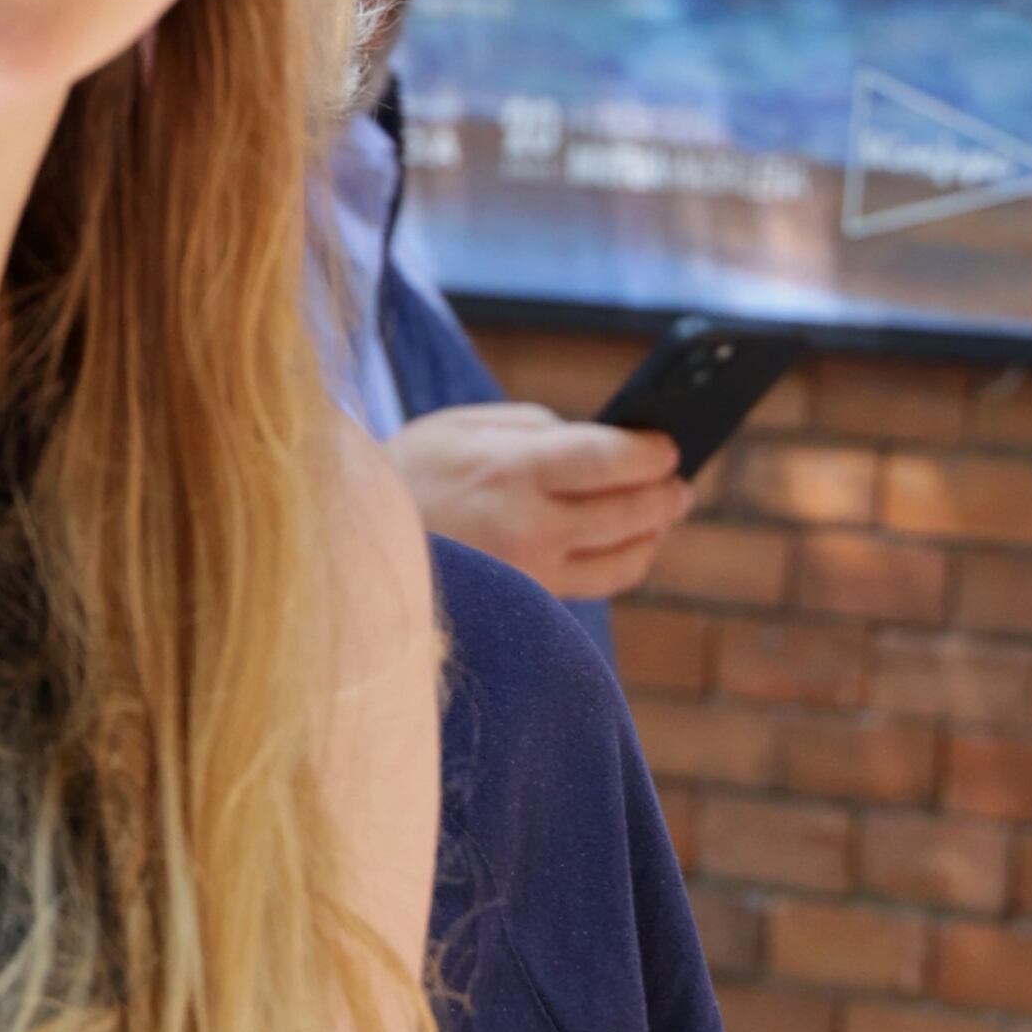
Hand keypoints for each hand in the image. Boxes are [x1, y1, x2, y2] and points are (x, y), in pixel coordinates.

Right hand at [388, 401, 693, 603]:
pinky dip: (625, 560)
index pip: (612, 460)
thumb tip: (604, 444)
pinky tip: (630, 541)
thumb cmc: (411, 473)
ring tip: (663, 509)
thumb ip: (536, 428)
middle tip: (679, 479)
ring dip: (655, 531)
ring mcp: (531, 574)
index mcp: (512, 470)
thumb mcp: (462, 428)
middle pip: (629, 511)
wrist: (352, 545)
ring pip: (625, 558)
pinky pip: (599, 585)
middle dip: (666, 492)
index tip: (668, 446)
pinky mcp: (529, 603)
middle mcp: (528, 527)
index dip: (652, 453)